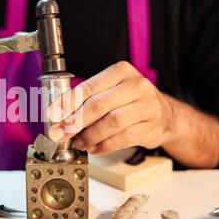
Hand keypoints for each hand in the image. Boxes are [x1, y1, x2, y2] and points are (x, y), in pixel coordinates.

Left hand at [48, 61, 175, 153]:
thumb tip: (59, 116)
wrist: (165, 114)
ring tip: (79, 142)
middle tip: (60, 134)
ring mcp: (146, 106)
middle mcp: (136, 86)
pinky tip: (94, 147)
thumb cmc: (130, 101)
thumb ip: (86, 100)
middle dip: (74, 122)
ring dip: (90, 136)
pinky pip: (122, 139)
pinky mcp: (151, 127)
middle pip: (98, 105)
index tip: (53, 116)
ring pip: (111, 123)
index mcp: (120, 71)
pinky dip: (104, 146)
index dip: (67, 104)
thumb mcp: (110, 91)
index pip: (88, 87)